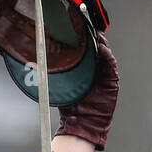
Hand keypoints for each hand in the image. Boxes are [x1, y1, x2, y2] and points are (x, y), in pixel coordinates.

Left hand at [56, 33, 118, 150]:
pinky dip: (107, 56)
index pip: (84, 51)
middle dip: (92, 37)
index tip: (76, 26)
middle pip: (95, 49)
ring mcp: (105, 76)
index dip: (82, 39)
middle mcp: (95, 71)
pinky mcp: (112, 82)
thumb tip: (39, 60)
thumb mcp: (60, 86)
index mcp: (83, 70)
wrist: (81, 125)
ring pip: (104, 54)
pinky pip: (111, 65)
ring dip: (101, 43)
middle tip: (87, 25)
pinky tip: (102, 48)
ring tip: (96, 33)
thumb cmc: (70, 108)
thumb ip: (56, 74)